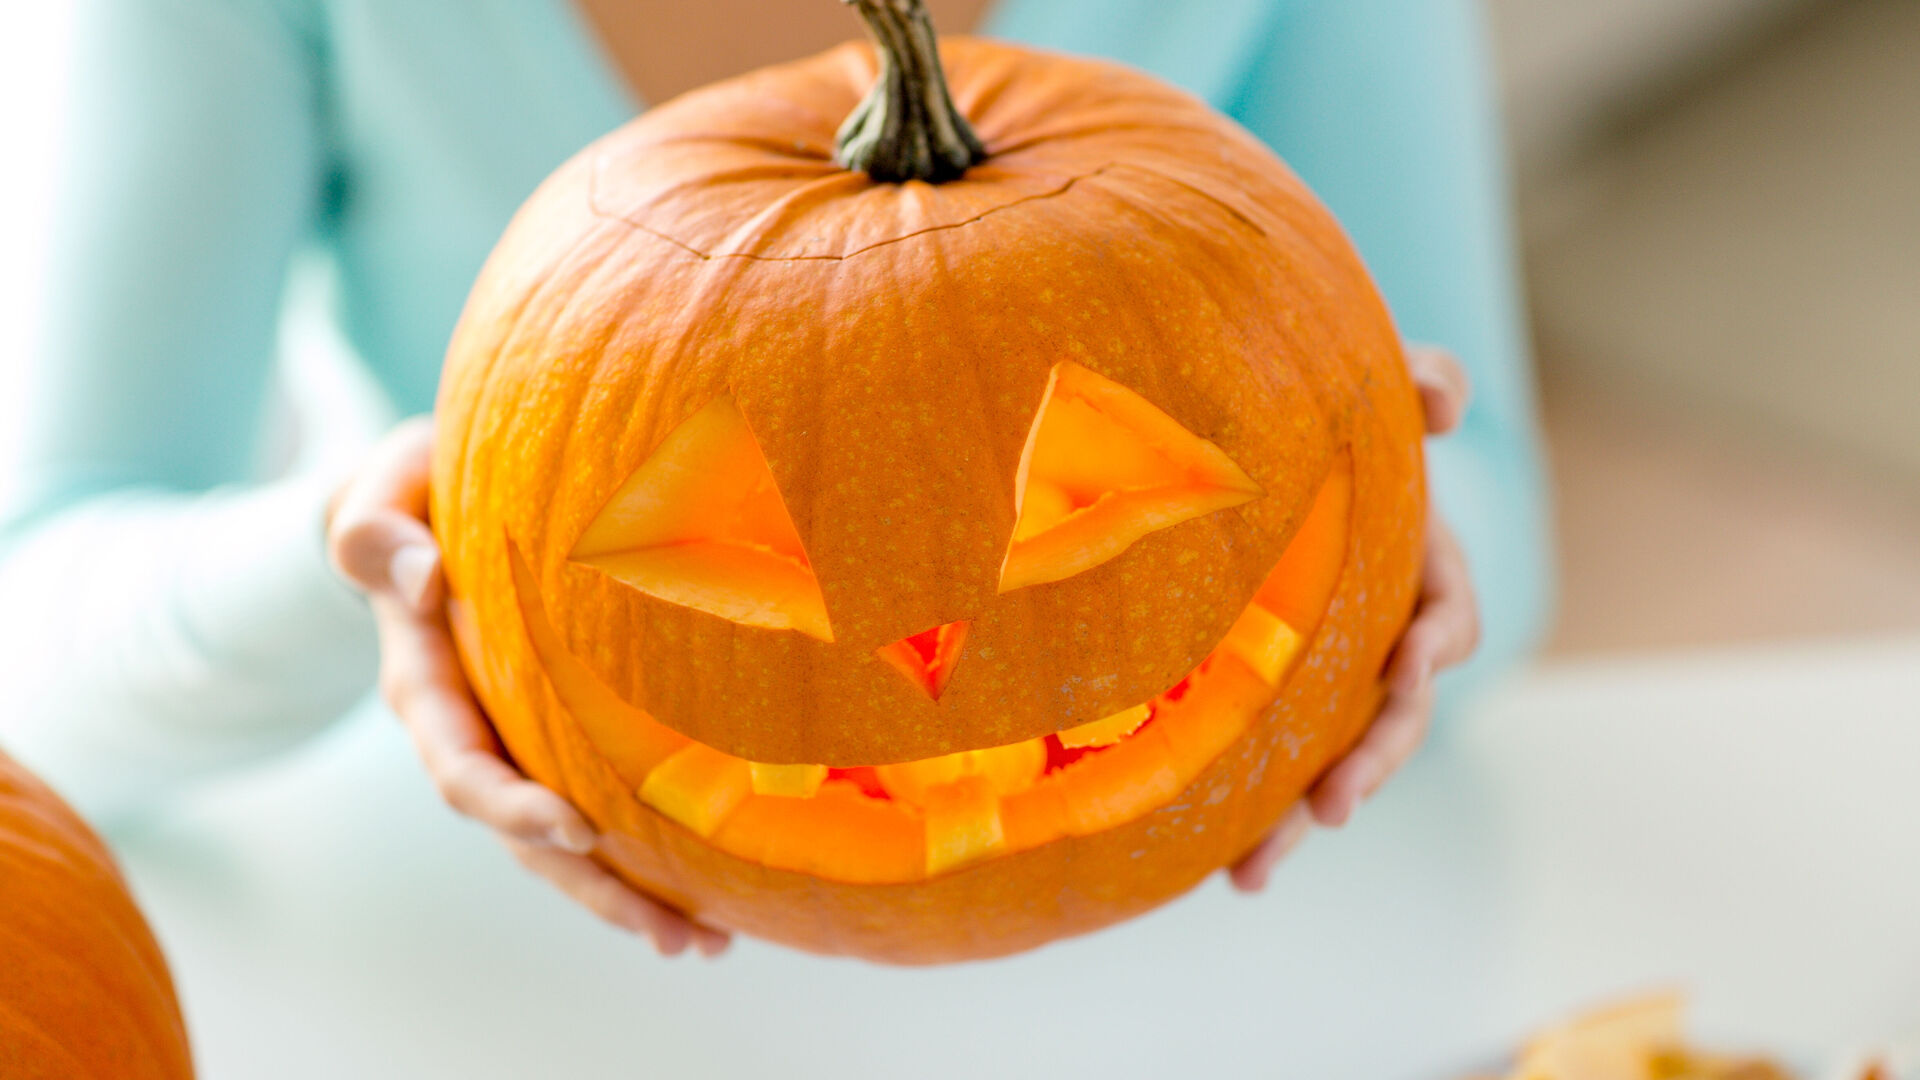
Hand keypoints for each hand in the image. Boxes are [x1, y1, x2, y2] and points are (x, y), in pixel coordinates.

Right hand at [327, 418, 729, 957]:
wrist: (418, 512)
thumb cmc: (407, 496)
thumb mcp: (380, 495)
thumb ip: (378, 533)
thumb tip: (420, 574)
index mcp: (424, 684)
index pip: (463, 765)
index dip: (514, 805)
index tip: (577, 827)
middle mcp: (468, 734)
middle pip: (527, 836)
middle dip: (595, 889)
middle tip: (674, 937)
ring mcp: (511, 747)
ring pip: (564, 845)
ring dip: (629, 899)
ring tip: (705, 945)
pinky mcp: (550, 743)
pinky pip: (594, 811)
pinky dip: (642, 859)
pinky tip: (711, 896)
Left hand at [1228, 345, 1482, 891]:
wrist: (1259, 443)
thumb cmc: (1332, 417)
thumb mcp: (1376, 388)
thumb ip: (1419, 381)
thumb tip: (1447, 397)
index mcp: (1420, 572)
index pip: (1449, 619)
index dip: (1437, 641)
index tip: (1412, 658)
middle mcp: (1382, 638)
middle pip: (1393, 717)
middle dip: (1370, 763)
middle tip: (1335, 805)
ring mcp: (1327, 678)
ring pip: (1328, 760)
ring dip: (1296, 818)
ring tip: (1253, 875)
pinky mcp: (1273, 701)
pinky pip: (1269, 763)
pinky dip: (1248, 814)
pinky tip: (1216, 867)